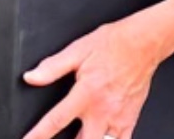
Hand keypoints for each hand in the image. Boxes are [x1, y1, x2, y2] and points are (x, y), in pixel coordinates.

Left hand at [20, 18, 165, 138]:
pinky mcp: (131, 120)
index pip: (56, 120)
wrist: (142, 45)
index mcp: (86, 93)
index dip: (40, 134)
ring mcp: (118, 118)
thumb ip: (52, 68)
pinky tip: (101, 137)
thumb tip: (31, 77)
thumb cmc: (112, 45)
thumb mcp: (76, 51)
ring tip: (80, 137)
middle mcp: (102, 109)